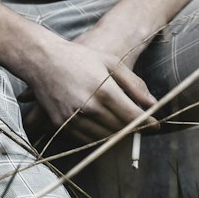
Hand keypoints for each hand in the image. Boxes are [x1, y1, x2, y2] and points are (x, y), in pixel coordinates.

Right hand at [25, 30, 158, 145]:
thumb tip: (153, 103)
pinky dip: (99, 138)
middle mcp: (89, 107)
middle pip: (120, 129)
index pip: (132, 116)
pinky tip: (106, 130)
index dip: (147, 123)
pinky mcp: (61, 124)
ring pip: (104, 138)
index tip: (156, 126)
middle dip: (134, 130)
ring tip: (126, 130)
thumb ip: (134, 84)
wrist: (42, 60)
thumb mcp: (111, 63)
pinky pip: (85, 139)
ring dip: (118, 137)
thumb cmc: (80, 58)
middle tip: (143, 128)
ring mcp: (73, 118)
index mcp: (104, 90)